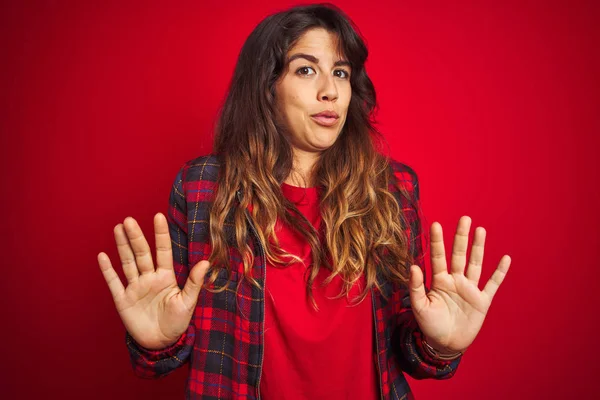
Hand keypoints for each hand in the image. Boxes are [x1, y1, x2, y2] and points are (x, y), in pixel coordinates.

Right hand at [98, 213, 209, 349]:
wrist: (161, 343)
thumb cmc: (177, 322)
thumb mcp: (188, 302)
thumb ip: (194, 282)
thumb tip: (206, 262)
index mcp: (166, 277)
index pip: (163, 251)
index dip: (161, 234)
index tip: (158, 216)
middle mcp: (149, 278)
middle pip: (142, 253)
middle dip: (136, 237)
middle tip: (130, 220)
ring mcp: (135, 287)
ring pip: (128, 263)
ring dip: (122, 246)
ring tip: (118, 228)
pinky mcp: (123, 300)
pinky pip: (114, 282)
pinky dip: (108, 270)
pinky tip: (103, 256)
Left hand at [408, 216, 510, 353]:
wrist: (445, 344)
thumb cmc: (430, 325)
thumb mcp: (419, 307)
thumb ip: (416, 287)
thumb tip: (413, 266)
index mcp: (439, 281)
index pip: (438, 257)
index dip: (437, 241)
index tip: (436, 224)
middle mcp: (455, 280)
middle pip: (459, 255)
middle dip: (461, 237)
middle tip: (464, 218)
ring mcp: (469, 289)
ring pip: (475, 264)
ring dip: (478, 248)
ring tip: (480, 230)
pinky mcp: (482, 301)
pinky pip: (492, 284)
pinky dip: (499, 273)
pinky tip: (505, 258)